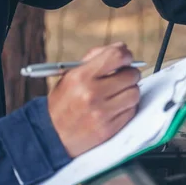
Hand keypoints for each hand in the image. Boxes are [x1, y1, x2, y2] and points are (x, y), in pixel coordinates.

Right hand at [48, 42, 140, 157]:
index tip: (125, 58)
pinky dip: (127, 107)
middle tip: (122, 77)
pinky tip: (115, 107)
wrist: (51, 136)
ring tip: (118, 93)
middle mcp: (92, 94)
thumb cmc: (63, 102)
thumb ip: (94, 59)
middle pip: (131, 75)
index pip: (116, 56)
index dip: (125, 55)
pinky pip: (132, 110)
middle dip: (129, 74)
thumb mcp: (70, 76)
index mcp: (81, 77)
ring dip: (130, 91)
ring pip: (135, 93)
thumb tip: (121, 48)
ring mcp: (102, 112)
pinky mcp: (109, 128)